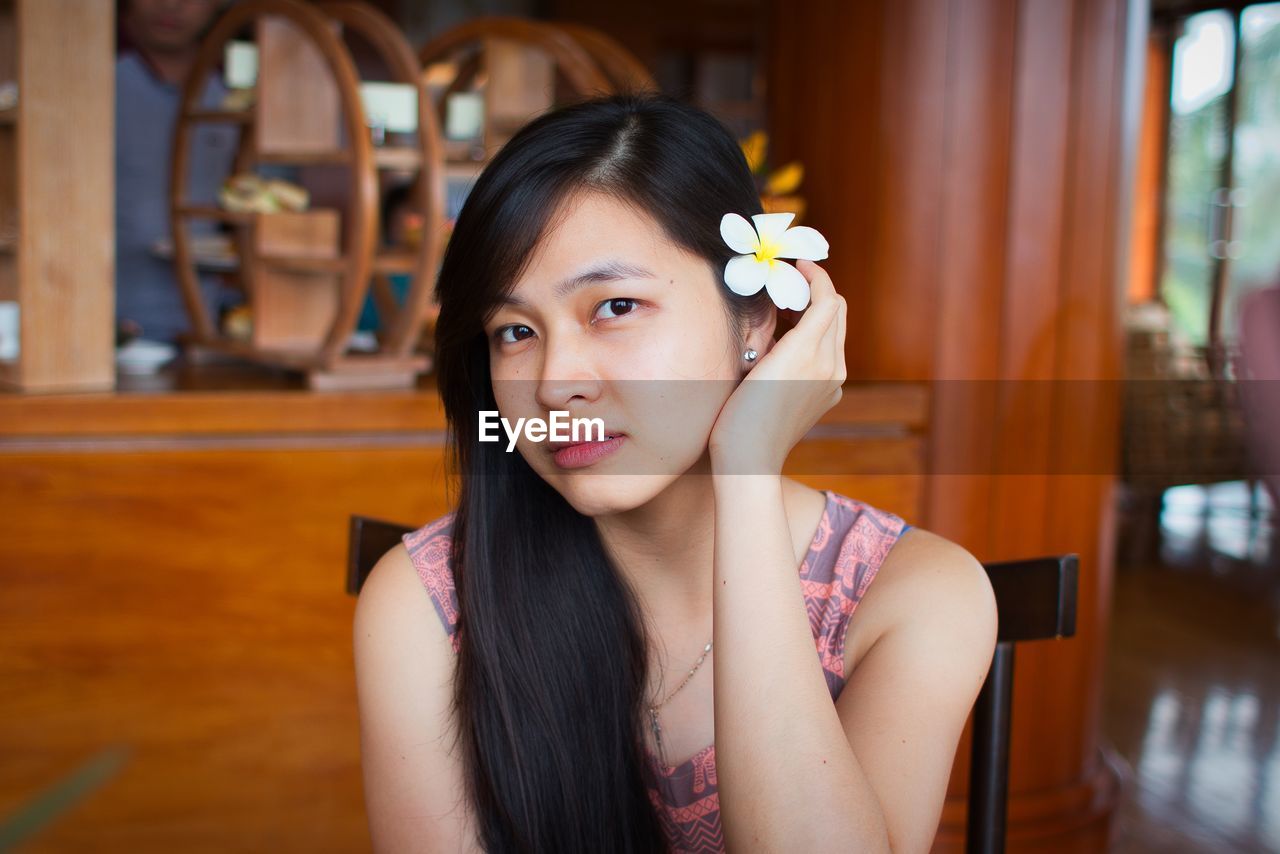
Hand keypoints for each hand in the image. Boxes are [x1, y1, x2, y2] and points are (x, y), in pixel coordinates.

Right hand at [708, 259, 846, 473]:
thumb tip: (792, 300)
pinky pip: (825, 356)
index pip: (829, 299)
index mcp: (816, 354)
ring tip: (781, 310)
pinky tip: (782, 344)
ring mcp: (830, 385)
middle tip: (786, 283)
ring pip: (831, 333)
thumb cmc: (742, 414)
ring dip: (812, 315)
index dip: (814, 275)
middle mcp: (831, 368)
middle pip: (835, 312)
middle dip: (815, 292)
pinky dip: (811, 339)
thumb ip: (783, 326)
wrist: (748, 461)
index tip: (796, 264)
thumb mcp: (761, 360)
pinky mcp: (823, 399)